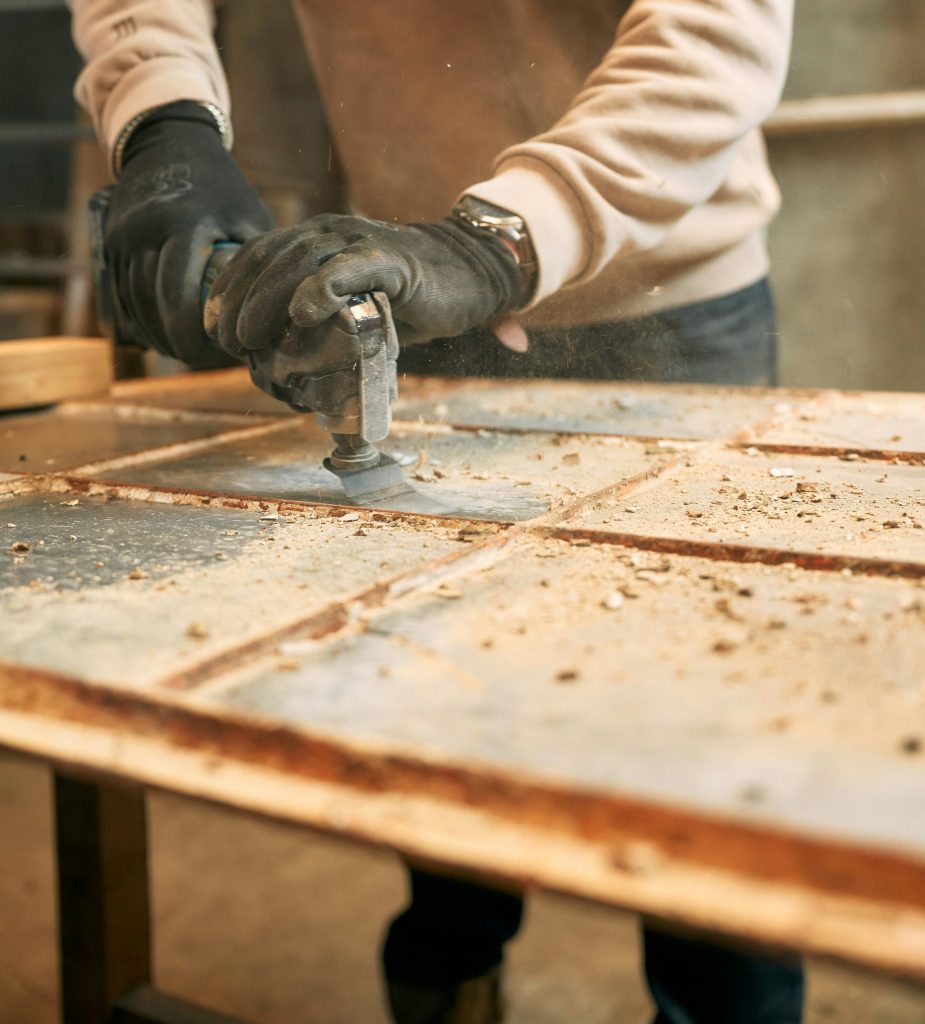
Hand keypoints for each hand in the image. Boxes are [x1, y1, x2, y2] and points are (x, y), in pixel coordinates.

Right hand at [105, 101, 273, 366]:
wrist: (169, 143)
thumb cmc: (223, 189)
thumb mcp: (249, 217)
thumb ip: (261, 263)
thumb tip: (282, 317)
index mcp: (184, 224)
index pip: (179, 294)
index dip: (193, 334)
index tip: (212, 354)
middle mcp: (145, 230)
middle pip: (152, 304)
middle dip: (173, 340)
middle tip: (199, 360)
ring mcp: (121, 237)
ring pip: (132, 302)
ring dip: (154, 333)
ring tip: (181, 352)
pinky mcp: (108, 243)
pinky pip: (120, 293)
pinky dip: (138, 318)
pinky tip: (159, 335)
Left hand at [204, 213, 524, 358]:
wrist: (470, 272)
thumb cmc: (407, 295)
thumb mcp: (353, 302)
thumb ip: (318, 316)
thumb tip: (276, 354)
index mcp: (316, 237)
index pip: (257, 253)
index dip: (228, 288)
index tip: (214, 327)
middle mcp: (331, 232)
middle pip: (269, 258)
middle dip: (240, 302)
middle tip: (229, 343)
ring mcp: (360, 243)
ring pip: (299, 262)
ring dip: (267, 302)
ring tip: (251, 339)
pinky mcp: (391, 261)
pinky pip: (347, 270)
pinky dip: (321, 291)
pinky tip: (303, 316)